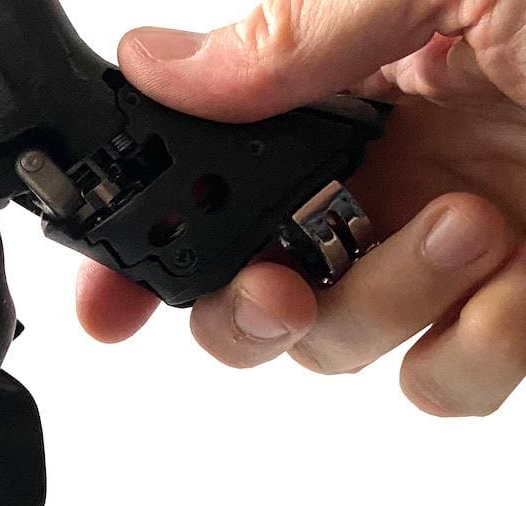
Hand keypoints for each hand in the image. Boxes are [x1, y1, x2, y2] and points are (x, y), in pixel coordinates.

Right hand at [78, 0, 525, 416]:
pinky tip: (519, 280)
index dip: (140, 247)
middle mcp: (373, 184)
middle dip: (245, 313)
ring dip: (389, 304)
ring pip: (336, 346)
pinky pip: (442, 385)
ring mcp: (434, 256)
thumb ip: (293, 35)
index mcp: (343, 100)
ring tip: (470, 226)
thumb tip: (156, 65)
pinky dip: (472, 354)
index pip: (204, 182)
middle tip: (283, 289)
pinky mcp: (505, 314)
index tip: (107, 303)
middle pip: (246, 295)